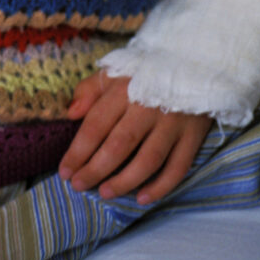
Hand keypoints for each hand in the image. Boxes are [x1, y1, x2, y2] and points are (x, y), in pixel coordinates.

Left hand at [58, 72, 210, 205]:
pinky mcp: (193, 136)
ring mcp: (173, 123)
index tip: (65, 171)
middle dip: (95, 170)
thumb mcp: (115, 71)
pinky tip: (142, 198)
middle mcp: (148, 107)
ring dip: (124, 182)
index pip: (96, 125)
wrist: (195, 61)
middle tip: (78, 185)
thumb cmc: (146, 71)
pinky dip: (161, 187)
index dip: (78, 151)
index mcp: (125, 89)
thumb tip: (71, 113)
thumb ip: (90, 90)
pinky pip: (177, 168)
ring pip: (148, 160)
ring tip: (105, 193)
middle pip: (119, 145)